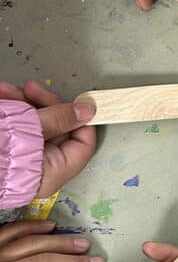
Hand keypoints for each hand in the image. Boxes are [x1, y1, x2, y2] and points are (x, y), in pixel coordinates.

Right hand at [0, 80, 95, 197]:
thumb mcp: (28, 129)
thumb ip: (59, 119)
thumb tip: (86, 112)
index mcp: (52, 172)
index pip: (83, 144)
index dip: (81, 119)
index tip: (75, 100)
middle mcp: (39, 168)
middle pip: (57, 129)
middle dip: (42, 104)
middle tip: (29, 89)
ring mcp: (21, 159)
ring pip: (33, 123)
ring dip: (20, 103)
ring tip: (5, 91)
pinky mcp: (6, 149)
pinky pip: (15, 126)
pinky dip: (8, 110)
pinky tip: (0, 95)